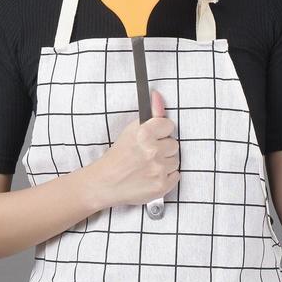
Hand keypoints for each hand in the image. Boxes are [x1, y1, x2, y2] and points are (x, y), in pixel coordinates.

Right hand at [83, 88, 179, 209]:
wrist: (105, 183)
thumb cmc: (118, 156)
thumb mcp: (131, 130)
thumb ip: (151, 114)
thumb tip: (158, 95)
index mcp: (144, 133)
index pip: (169, 125)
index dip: (160, 132)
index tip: (151, 138)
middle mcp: (152, 151)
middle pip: (174, 144)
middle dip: (163, 148)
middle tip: (147, 154)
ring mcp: (158, 170)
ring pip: (175, 160)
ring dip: (165, 163)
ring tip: (148, 166)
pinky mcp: (162, 185)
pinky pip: (176, 175)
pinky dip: (166, 177)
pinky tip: (152, 176)